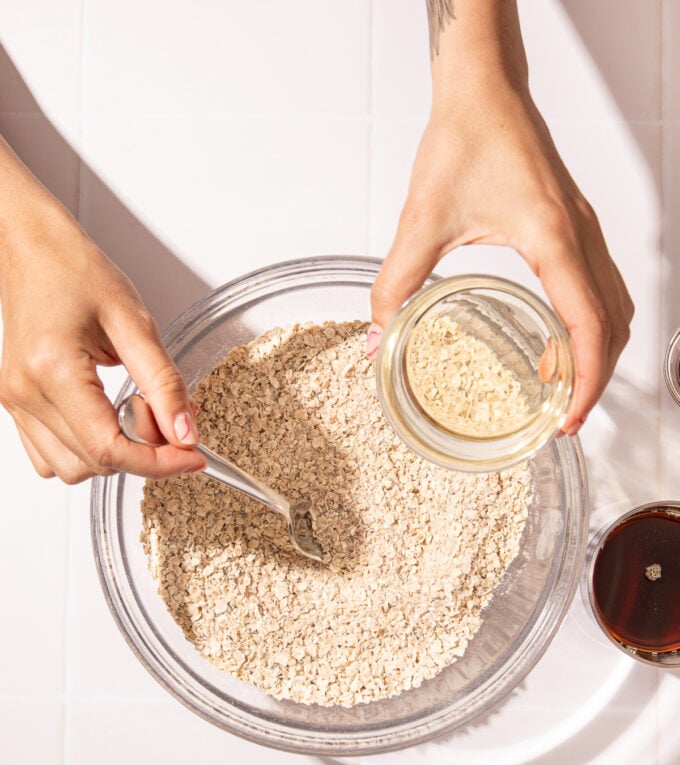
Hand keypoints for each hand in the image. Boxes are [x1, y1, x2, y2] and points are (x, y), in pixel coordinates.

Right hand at [0, 203, 205, 482]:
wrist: (32, 248)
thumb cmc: (75, 271)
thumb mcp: (134, 322)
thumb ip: (164, 383)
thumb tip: (185, 432)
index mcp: (52, 370)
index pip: (110, 448)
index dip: (159, 463)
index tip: (192, 456)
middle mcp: (26, 393)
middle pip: (95, 463)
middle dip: (143, 452)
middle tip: (169, 417)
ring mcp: (16, 402)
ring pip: (72, 469)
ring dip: (114, 456)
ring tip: (136, 412)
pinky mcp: (16, 404)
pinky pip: (51, 456)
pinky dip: (86, 451)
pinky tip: (108, 418)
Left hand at [370, 82, 633, 435]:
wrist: (483, 89)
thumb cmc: (464, 137)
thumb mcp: (421, 220)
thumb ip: (396, 284)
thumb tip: (378, 338)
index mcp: (552, 238)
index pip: (589, 324)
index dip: (586, 380)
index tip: (567, 418)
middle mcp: (579, 235)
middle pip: (613, 324)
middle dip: (595, 378)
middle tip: (562, 418)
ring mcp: (583, 229)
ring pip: (614, 305)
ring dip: (597, 353)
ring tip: (563, 390)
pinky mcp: (574, 224)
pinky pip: (600, 285)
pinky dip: (590, 324)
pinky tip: (558, 342)